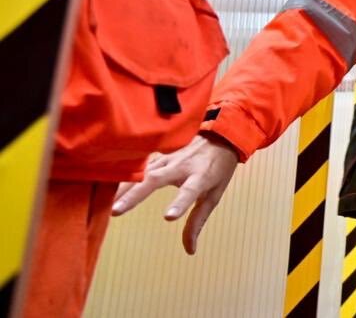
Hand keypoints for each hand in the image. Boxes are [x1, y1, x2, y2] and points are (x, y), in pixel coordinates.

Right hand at [112, 133, 239, 254]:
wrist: (220, 136)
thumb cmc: (217, 170)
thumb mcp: (214, 195)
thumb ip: (197, 222)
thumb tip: (190, 251)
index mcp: (201, 176)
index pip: (190, 191)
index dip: (179, 203)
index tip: (168, 217)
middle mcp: (182, 165)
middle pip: (156, 179)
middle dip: (135, 195)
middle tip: (116, 211)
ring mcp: (168, 158)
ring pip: (143, 172)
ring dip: (123, 187)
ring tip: (105, 204)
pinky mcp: (158, 155)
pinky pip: (139, 165)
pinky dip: (122, 175)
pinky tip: (104, 184)